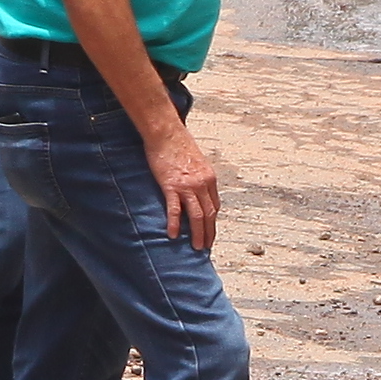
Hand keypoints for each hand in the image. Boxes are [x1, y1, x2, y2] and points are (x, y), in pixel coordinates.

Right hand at [147, 123, 224, 250]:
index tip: (209, 232)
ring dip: (198, 234)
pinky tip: (173, 235)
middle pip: (209, 214)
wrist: (166, 132)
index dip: (212, 222)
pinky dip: (175, 224)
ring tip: (196, 247)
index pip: (214, 206)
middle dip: (209, 233)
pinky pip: (175, 210)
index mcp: (209, 178)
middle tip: (206, 247)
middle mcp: (203, 184)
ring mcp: (188, 186)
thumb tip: (195, 189)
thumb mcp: (195, 161)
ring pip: (197, 216)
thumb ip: (197, 177)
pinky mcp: (172, 186)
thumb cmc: (177, 144)